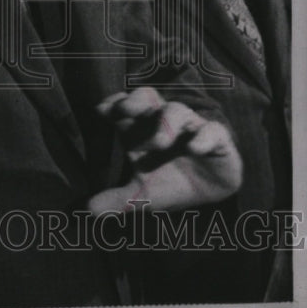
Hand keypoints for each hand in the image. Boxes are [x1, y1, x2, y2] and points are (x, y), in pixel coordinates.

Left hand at [87, 86, 242, 214]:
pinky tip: (194, 148)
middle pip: (148, 98)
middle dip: (136, 101)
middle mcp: (164, 121)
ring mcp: (191, 127)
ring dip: (167, 124)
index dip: (114, 103)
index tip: (100, 110)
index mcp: (143, 129)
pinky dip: (204, 137)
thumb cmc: (169, 182)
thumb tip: (89, 209)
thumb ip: (117, 199)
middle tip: (124, 110)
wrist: (210, 192)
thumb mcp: (143, 195)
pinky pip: (213, 130)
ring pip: (179, 111)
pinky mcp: (217, 139)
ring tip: (159, 142)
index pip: (125, 106)